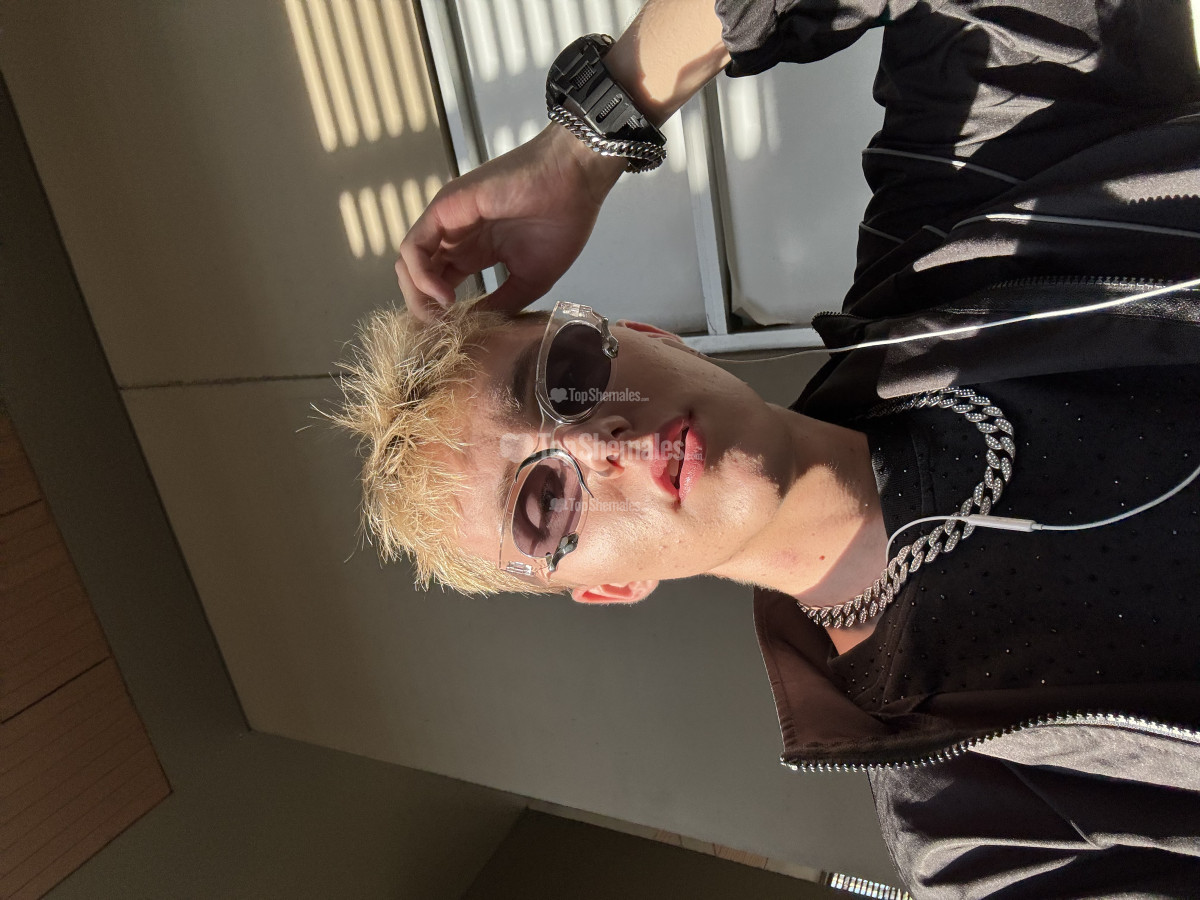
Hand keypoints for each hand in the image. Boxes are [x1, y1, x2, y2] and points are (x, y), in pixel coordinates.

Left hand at [397, 124, 623, 320]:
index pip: (440, 285)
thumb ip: (501, 303)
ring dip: (417, 297)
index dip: (440, 314)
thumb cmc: (562, 221)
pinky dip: (420, 277)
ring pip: (409, 263)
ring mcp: (446, 221)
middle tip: (442, 333)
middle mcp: (455, 236)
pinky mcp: (442, 209)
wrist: (575, 180)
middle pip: (418, 277)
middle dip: (424, 310)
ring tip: (440, 318)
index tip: (453, 336)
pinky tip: (444, 297)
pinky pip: (413, 248)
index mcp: (474, 251)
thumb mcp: (531, 279)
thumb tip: (475, 328)